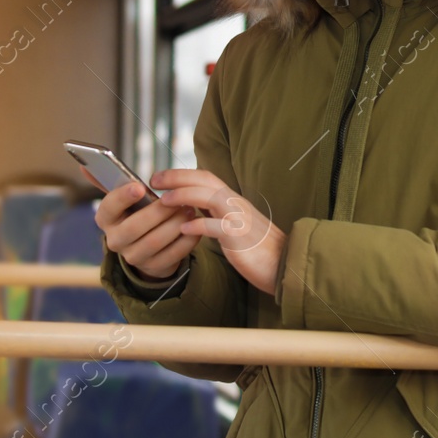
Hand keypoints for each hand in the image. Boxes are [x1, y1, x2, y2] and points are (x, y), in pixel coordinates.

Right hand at [87, 168, 198, 279]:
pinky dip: (186, 240)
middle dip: (158, 212)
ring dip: (175, 224)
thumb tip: (86, 161)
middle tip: (178, 200)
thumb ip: (110, 179)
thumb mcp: (124, 198)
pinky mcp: (153, 267)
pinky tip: (195, 226)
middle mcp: (114, 240)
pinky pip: (172, 254)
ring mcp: (133, 257)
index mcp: (105, 218)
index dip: (123, 197)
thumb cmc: (136, 212)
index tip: (139, 187)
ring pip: (155, 241)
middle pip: (135, 227)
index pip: (109, 207)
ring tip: (190, 210)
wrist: (147, 245)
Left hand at [150, 168, 285, 296]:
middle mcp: (236, 204)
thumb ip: (216, 214)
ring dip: (185, 196)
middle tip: (154, 180)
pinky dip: (200, 225)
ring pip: (211, 197)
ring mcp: (240, 219)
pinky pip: (218, 227)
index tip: (159, 177)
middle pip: (205, 180)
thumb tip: (193, 208)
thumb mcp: (234, 225)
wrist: (284, 264)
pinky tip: (184, 229)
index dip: (181, 174)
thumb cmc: (258, 247)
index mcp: (232, 200)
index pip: (205, 177)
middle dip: (177, 177)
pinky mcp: (241, 238)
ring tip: (164, 201)